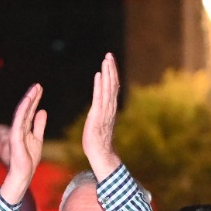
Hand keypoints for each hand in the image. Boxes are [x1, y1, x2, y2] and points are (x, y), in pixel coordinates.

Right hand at [0, 83, 47, 205]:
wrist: (24, 173)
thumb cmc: (29, 159)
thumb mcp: (38, 139)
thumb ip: (39, 125)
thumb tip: (43, 111)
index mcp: (25, 127)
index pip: (30, 110)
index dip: (35, 99)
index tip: (40, 88)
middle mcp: (19, 127)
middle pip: (26, 108)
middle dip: (32, 96)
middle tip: (38, 85)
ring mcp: (16, 131)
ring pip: (22, 111)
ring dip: (28, 99)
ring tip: (34, 89)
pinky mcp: (15, 136)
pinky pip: (19, 120)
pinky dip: (23, 109)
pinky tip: (28, 100)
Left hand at [81, 52, 121, 179]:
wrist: (100, 155)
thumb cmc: (98, 141)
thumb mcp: (100, 122)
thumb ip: (102, 112)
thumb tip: (100, 104)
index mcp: (111, 108)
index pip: (113, 87)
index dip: (112, 73)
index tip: (110, 61)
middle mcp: (110, 108)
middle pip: (113, 85)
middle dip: (111, 69)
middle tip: (109, 55)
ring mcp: (105, 112)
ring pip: (108, 89)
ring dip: (107, 73)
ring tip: (106, 60)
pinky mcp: (97, 116)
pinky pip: (99, 98)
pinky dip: (100, 86)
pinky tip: (99, 75)